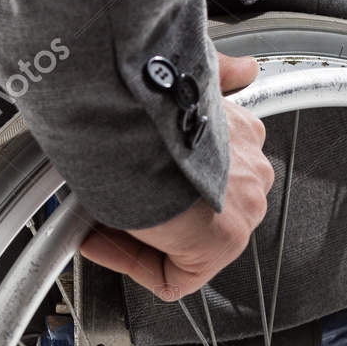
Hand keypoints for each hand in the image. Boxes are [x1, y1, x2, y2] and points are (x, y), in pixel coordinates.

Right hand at [81, 51, 273, 301]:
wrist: (142, 120)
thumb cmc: (152, 100)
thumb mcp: (190, 74)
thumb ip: (218, 74)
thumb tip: (243, 69)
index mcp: (243, 138)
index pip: (207, 176)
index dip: (158, 182)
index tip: (127, 177)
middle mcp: (249, 175)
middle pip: (197, 212)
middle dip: (152, 211)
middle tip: (106, 200)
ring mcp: (241, 210)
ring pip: (188, 243)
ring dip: (140, 235)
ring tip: (96, 221)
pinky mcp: (221, 245)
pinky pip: (177, 276)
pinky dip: (135, 263)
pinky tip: (101, 241)